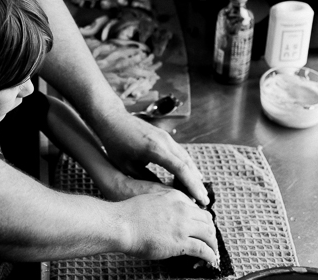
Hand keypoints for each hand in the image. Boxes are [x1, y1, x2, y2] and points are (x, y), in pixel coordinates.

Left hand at [94, 110, 208, 205]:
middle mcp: (164, 141)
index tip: (200, 198)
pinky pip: (180, 153)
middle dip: (197, 183)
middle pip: (187, 164)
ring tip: (200, 191)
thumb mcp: (126, 165)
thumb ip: (144, 178)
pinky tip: (190, 175)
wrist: (112, 118)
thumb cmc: (115, 143)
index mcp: (155, 149)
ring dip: (194, 174)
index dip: (191, 185)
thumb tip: (160, 191)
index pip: (180, 169)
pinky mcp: (164, 136)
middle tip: (205, 200)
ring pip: (185, 158)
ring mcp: (166, 137)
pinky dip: (187, 165)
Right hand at [119, 189, 217, 261]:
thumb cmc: (129, 215)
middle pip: (206, 220)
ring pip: (209, 234)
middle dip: (210, 231)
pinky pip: (203, 249)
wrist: (122, 224)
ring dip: (213, 244)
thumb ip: (166, 206)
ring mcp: (183, 225)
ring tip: (213, 251)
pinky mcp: (181, 242)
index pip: (196, 208)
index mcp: (175, 196)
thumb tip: (172, 219)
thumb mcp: (151, 200)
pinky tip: (211, 259)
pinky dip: (210, 255)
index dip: (200, 220)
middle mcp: (182, 208)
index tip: (200, 227)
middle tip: (209, 240)